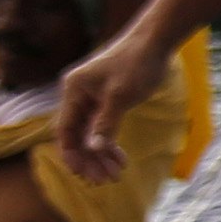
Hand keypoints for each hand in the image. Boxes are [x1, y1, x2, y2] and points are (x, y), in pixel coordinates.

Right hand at [52, 36, 152, 179]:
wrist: (155, 42)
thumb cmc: (137, 64)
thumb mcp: (122, 95)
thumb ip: (107, 123)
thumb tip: (95, 149)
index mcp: (73, 91)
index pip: (65, 129)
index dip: (72, 153)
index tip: (83, 174)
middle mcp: (78, 94)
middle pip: (77, 134)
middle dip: (90, 158)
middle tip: (106, 180)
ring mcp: (91, 97)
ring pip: (90, 133)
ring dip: (101, 154)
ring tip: (116, 173)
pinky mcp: (106, 99)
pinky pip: (102, 126)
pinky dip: (109, 142)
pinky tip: (120, 158)